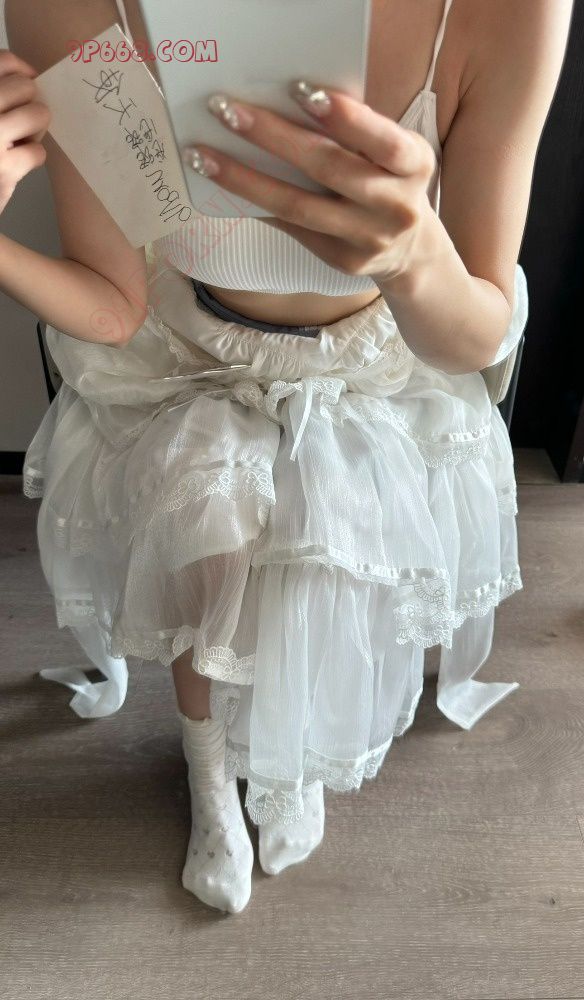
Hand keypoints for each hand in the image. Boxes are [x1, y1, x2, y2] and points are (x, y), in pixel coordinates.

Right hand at [0, 49, 50, 216]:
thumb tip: (30, 73)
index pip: (3, 61)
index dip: (21, 69)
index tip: (28, 79)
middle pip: (26, 86)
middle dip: (30, 105)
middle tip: (19, 125)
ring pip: (39, 114)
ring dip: (36, 130)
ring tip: (18, 142)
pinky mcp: (1, 168)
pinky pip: (38, 152)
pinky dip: (33, 159)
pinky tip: (16, 165)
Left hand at [181, 81, 437, 285]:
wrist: (410, 250)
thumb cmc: (390, 180)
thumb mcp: (393, 153)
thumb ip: (357, 131)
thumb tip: (284, 99)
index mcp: (414, 165)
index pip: (380, 140)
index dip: (344, 117)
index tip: (298, 88)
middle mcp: (395, 206)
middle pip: (327, 168)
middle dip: (273, 136)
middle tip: (226, 110)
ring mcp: (368, 238)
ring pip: (298, 206)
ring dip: (245, 178)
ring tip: (203, 155)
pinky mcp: (343, 261)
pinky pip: (291, 228)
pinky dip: (256, 205)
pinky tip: (223, 187)